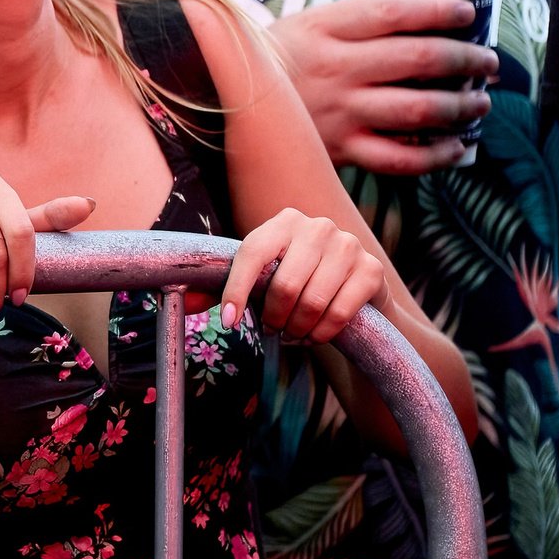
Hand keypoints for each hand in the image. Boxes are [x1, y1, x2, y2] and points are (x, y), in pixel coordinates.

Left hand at [220, 206, 382, 342]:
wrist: (356, 287)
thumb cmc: (298, 280)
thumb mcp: (264, 277)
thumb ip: (224, 287)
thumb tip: (187, 301)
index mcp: (284, 221)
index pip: (252, 255)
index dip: (236, 291)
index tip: (229, 322)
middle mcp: (318, 226)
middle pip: (282, 285)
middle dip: (272, 317)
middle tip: (271, 330)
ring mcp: (348, 245)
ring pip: (311, 302)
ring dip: (296, 329)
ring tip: (291, 334)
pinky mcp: (372, 269)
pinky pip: (339, 313)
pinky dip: (321, 334)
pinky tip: (314, 336)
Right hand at [269, 0, 494, 176]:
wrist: (224, 102)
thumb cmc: (278, 59)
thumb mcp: (305, 24)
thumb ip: (355, 21)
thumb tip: (428, 14)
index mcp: (323, 27)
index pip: (395, 12)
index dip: (440, 11)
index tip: (468, 13)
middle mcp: (334, 67)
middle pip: (419, 59)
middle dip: (467, 59)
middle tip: (488, 63)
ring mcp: (338, 111)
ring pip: (419, 109)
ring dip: (462, 105)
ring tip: (480, 102)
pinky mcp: (339, 149)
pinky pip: (400, 158)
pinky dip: (436, 155)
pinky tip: (456, 147)